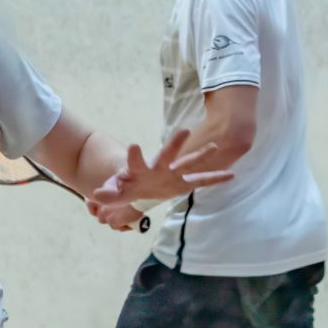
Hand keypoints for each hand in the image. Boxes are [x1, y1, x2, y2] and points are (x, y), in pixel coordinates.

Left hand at [87, 128, 234, 226]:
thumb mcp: (116, 193)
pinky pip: (200, 181)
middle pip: (167, 154)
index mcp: (140, 169)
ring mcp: (172, 173)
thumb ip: (108, 193)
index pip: (136, 161)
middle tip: (184, 131)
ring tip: (214, 146)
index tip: (134, 145)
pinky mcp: (182, 183)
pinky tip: (231, 175)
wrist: (139, 189)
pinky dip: (214, 179)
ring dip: (200, 156)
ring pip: (188, 163)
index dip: (134, 155)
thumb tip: (96, 196)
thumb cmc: (127, 187)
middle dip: (174, 144)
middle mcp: (159, 167)